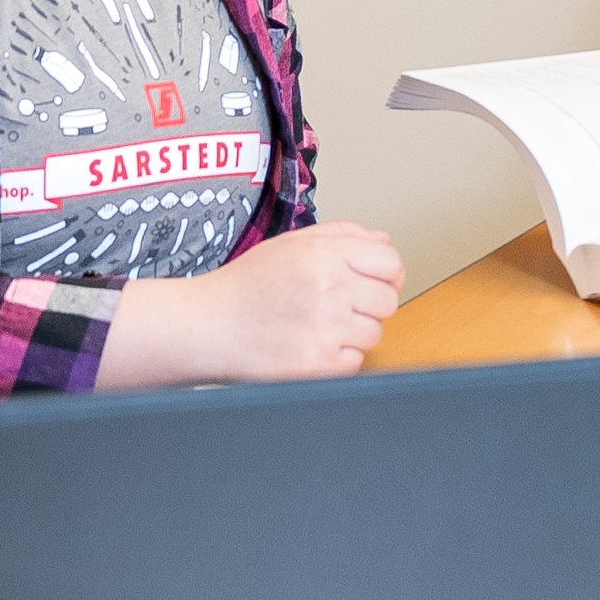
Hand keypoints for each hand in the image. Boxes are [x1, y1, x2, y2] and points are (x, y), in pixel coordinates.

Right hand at [111, 223, 405, 385]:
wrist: (208, 325)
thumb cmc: (247, 285)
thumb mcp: (291, 244)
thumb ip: (342, 235)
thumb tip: (384, 243)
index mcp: (325, 254)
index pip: (391, 264)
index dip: (387, 276)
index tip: (373, 284)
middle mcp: (330, 288)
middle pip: (388, 301)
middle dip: (368, 305)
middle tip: (337, 307)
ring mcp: (326, 328)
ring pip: (374, 333)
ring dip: (353, 333)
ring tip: (317, 326)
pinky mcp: (319, 363)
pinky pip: (355, 362)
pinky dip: (337, 359)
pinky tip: (309, 345)